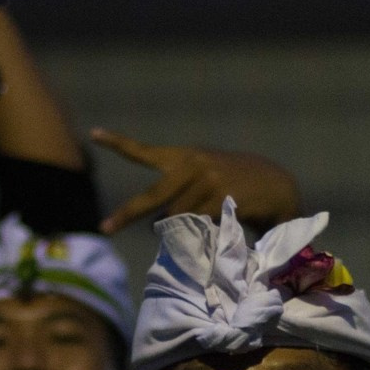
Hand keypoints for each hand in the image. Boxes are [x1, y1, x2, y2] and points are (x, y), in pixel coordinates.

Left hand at [92, 130, 303, 233]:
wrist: (275, 185)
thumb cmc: (236, 185)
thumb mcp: (206, 177)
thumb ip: (181, 192)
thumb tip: (159, 224)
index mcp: (184, 157)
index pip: (145, 151)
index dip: (118, 143)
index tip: (94, 133)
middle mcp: (192, 164)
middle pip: (153, 196)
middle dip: (127, 214)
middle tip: (105, 228)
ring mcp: (207, 180)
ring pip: (177, 218)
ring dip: (178, 233)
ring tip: (193, 235)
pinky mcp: (222, 197)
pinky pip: (198, 225)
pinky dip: (197, 236)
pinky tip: (209, 234)